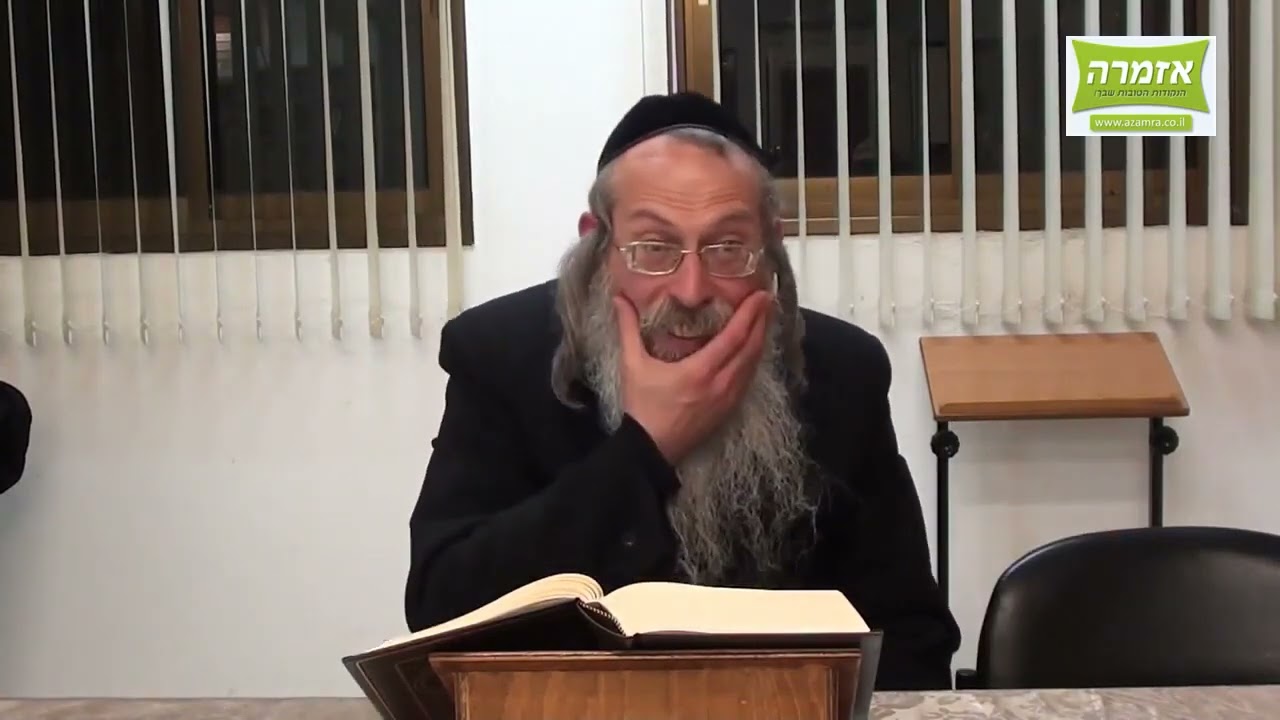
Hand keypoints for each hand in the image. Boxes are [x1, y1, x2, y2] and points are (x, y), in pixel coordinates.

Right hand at [612, 290, 773, 463]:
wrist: (651, 448)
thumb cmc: (642, 406)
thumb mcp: (633, 365)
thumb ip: (629, 329)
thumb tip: (619, 298)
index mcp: (701, 370)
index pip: (734, 337)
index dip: (750, 314)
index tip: (761, 295)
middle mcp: (722, 383)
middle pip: (751, 348)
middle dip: (762, 321)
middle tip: (767, 299)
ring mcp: (729, 398)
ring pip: (753, 364)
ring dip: (761, 339)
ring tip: (764, 318)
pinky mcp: (729, 409)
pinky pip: (749, 378)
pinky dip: (754, 359)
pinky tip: (754, 349)